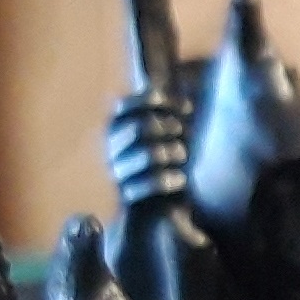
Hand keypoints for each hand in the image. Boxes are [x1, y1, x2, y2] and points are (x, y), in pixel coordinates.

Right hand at [105, 93, 191, 208]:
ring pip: (148, 155)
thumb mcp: (171, 131)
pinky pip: (147, 185)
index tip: (186, 108)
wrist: (168, 204)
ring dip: (172, 151)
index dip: (153, 102)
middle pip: (139, 128)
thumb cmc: (171, 158)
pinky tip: (181, 179)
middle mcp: (113, 147)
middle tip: (182, 130)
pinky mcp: (127, 195)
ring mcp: (118, 171)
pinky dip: (167, 180)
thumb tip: (180, 95)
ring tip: (183, 154)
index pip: (125, 106)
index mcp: (119, 126)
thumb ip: (169, 110)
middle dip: (166, 127)